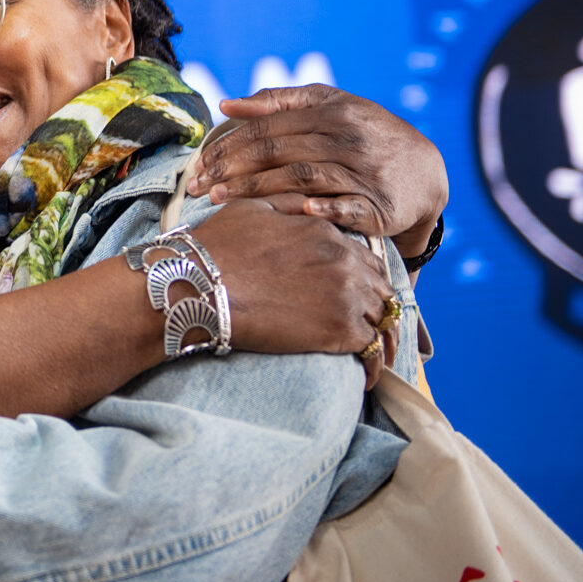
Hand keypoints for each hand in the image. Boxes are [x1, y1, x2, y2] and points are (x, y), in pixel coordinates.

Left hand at [189, 84, 446, 255]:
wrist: (425, 172)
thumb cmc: (365, 135)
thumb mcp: (332, 107)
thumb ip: (282, 102)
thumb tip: (228, 103)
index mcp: (332, 112)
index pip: (267, 128)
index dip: (229, 145)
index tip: (199, 163)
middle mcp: (347, 138)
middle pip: (277, 152)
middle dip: (231, 169)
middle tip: (197, 186)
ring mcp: (364, 172)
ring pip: (301, 177)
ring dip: (256, 189)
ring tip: (219, 200)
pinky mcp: (379, 207)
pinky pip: (347, 207)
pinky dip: (322, 209)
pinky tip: (296, 212)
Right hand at [191, 199, 402, 382]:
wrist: (198, 285)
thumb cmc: (216, 248)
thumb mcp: (251, 209)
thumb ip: (286, 204)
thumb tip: (304, 204)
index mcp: (326, 233)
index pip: (364, 258)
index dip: (363, 278)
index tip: (356, 295)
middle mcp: (345, 262)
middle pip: (381, 287)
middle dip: (378, 306)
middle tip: (371, 325)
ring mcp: (346, 296)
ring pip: (384, 318)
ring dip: (382, 335)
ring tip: (377, 354)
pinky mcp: (340, 331)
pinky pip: (373, 350)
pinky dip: (376, 364)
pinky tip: (372, 376)